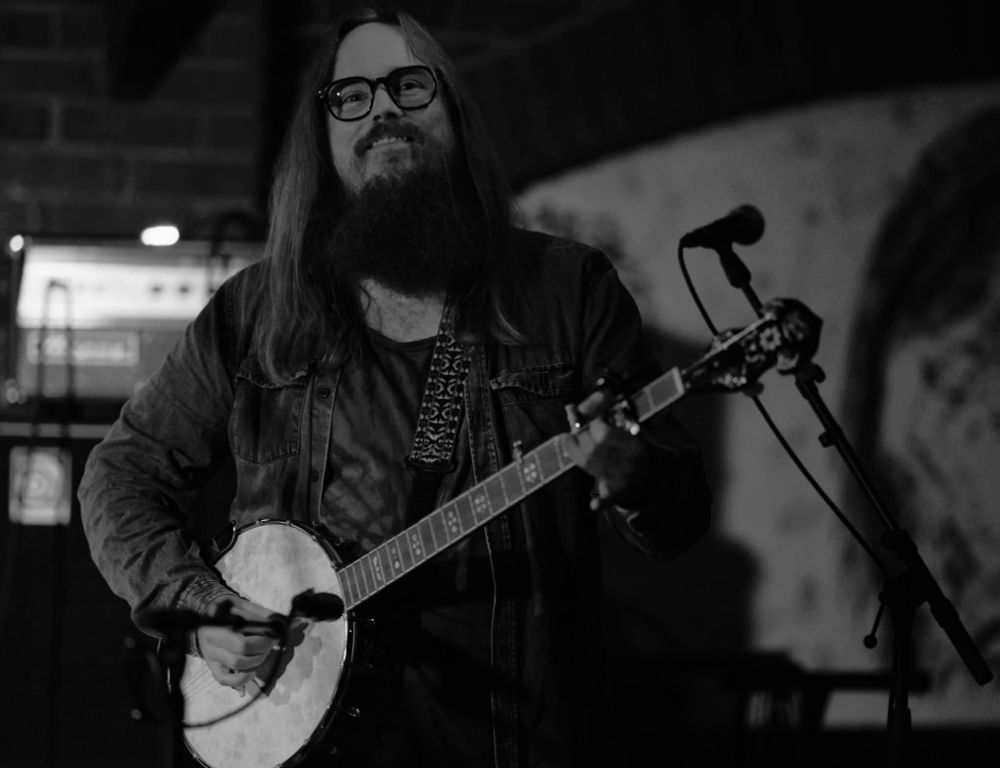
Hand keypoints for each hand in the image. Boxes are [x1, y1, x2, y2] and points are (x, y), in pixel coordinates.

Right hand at [196, 595, 278, 694]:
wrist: (208, 616)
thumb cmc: (230, 610)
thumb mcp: (246, 606)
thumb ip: (266, 614)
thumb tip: (293, 622)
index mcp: (218, 622)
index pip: (245, 633)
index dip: (264, 636)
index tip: (277, 633)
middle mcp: (211, 640)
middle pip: (242, 650)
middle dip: (263, 646)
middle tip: (271, 641)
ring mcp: (211, 655)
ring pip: (237, 664)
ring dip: (257, 660)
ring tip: (264, 651)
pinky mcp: (213, 667)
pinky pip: (225, 680)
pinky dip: (241, 680)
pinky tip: (253, 672)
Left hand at [563, 389, 651, 510]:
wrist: (646, 475)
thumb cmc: (630, 444)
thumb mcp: (626, 423)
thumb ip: (605, 408)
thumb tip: (578, 406)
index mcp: (634, 445)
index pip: (603, 432)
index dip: (591, 424)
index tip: (590, 421)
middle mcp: (630, 463)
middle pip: (593, 450)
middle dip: (581, 438)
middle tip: (579, 432)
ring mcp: (623, 480)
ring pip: (591, 467)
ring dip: (577, 453)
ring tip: (572, 442)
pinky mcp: (616, 494)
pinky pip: (607, 500)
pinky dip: (600, 503)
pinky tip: (592, 506)